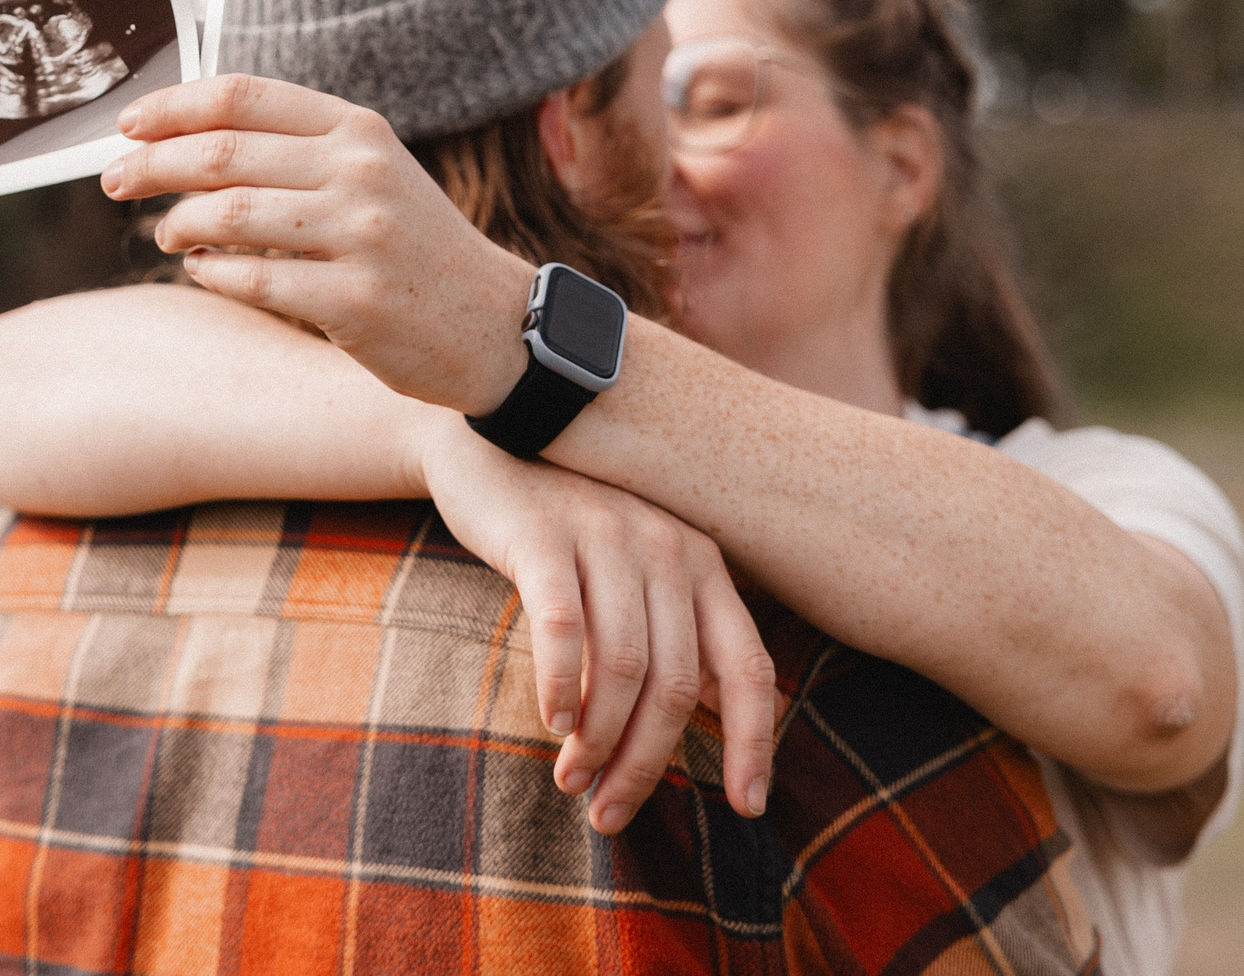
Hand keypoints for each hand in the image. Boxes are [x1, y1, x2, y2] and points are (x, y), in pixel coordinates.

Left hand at [103, 75, 533, 415]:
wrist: (495, 326)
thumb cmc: (414, 248)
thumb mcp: (373, 174)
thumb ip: (298, 149)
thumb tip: (187, 135)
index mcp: (360, 130)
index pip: (244, 96)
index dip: (172, 107)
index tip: (128, 126)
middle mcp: (361, 174)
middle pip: (223, 153)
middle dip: (152, 166)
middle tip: (115, 183)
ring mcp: (361, 238)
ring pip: (228, 215)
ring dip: (179, 224)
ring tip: (168, 233)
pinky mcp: (354, 303)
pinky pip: (251, 281)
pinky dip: (211, 273)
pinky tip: (203, 270)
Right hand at [416, 417, 782, 833]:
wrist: (489, 429)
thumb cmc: (568, 519)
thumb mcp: (638, 568)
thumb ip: (678, 631)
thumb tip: (722, 718)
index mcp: (703, 562)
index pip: (749, 666)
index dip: (754, 742)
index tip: (746, 806)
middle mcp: (667, 546)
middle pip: (676, 684)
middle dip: (646, 764)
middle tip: (609, 814)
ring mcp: (607, 535)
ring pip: (622, 666)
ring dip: (598, 741)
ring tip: (571, 781)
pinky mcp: (544, 534)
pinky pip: (562, 626)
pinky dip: (561, 686)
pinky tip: (551, 724)